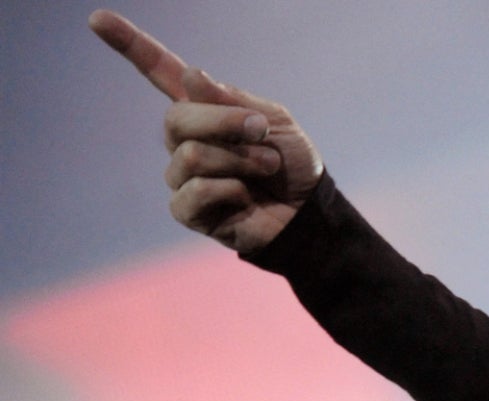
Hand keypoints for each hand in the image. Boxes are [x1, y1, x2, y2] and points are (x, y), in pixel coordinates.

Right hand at [90, 10, 323, 252]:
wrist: (310, 212)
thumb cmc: (292, 164)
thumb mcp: (273, 122)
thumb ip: (232, 101)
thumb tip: (190, 74)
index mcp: (203, 109)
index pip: (159, 72)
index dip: (131, 45)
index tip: (97, 18)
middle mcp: (184, 139)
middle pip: (177, 118)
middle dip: (225, 123)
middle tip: (261, 133)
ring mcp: (181, 174)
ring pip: (190, 155)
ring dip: (239, 159)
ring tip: (266, 168)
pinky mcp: (186, 209)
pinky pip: (197, 191)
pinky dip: (233, 189)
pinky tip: (246, 197)